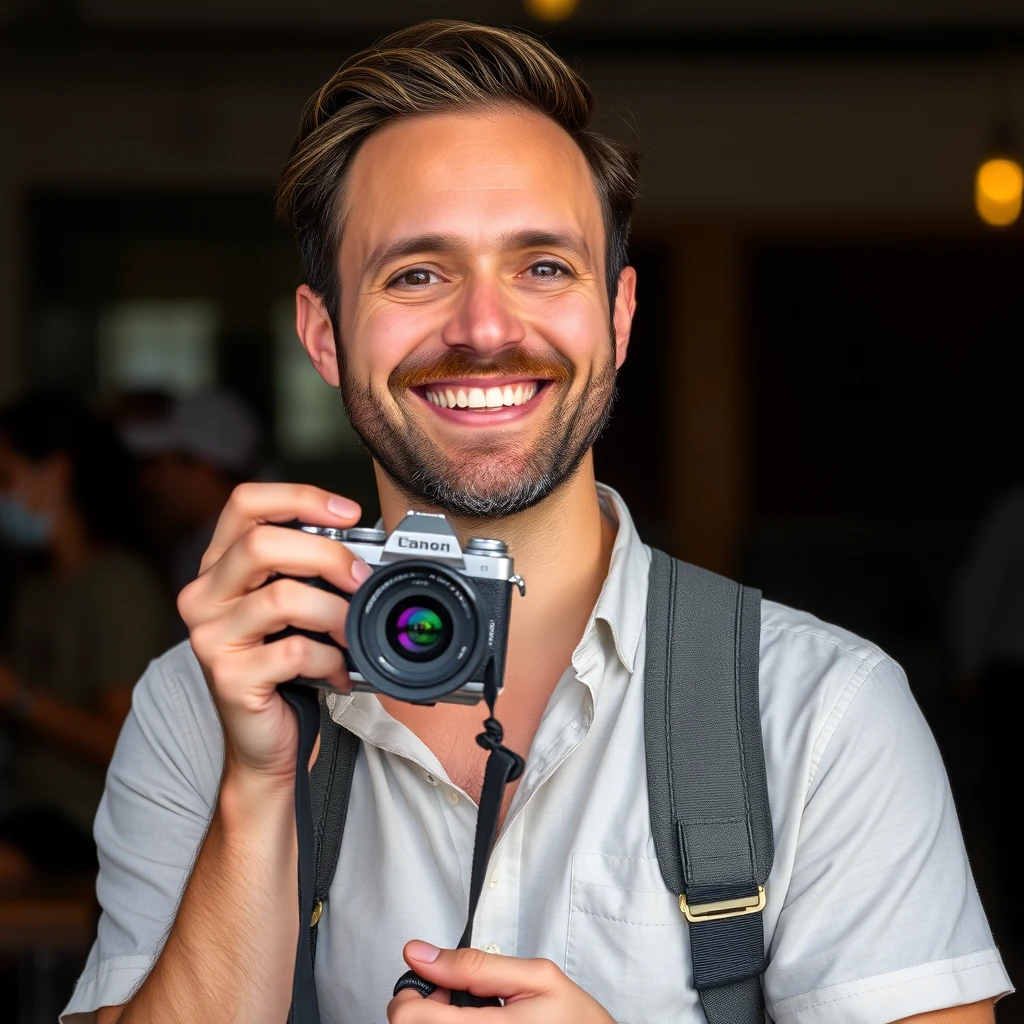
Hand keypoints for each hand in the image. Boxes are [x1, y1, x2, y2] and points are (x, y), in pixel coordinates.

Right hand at [177, 483, 367, 780]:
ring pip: (282, 599)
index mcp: (219, 566)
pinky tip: (340, 672)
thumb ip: (310, 573)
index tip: (349, 513)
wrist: (263, 742)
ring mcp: (210, 637)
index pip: (246, 504)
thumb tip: (367, 550)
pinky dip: (330, 659)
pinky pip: (294, 652)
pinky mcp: (229, 677)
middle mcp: (204, 595)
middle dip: (326, 555)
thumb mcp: (292, 608)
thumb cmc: (284, 666)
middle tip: (361, 578)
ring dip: (335, 612)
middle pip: (262, 544)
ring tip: (352, 631)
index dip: (300, 497)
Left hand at [387, 941, 615, 1022]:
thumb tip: (419, 953)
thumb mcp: (536, 976)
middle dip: (425, 1005)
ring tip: (476, 1011)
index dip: (411, 991)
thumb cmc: (576, 1020)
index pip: (408, 1018)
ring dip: (437, 1020)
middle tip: (457, 994)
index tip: (435, 979)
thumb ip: (475, 964)